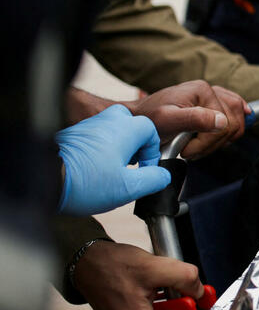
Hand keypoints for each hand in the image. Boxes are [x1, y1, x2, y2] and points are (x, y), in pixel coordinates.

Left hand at [56, 105, 170, 214]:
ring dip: (116, 148)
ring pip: (111, 130)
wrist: (43, 180)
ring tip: (111, 171)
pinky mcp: (71, 135)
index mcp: (125, 129)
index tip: (146, 170)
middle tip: (130, 164)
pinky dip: (98, 150)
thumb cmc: (85, 183)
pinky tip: (93, 170)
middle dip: (134, 143)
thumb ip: (154, 180)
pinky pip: (93, 137)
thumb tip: (163, 176)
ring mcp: (87, 126)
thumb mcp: (129, 188)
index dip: (153, 153)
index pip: (151, 131)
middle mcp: (106, 121)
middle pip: (130, 124)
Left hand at [126, 80, 248, 159]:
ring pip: (236, 121)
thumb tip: (223, 122)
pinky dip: (236, 122)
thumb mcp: (168, 121)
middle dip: (212, 143)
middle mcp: (209, 91)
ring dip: (219, 140)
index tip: (186, 150)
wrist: (136, 121)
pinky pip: (235, 112)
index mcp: (203, 91)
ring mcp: (211, 97)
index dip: (207, 142)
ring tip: (196, 145)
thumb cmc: (148, 121)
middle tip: (191, 149)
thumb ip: (196, 119)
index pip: (224, 124)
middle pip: (233, 123)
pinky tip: (232, 127)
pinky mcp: (210, 105)